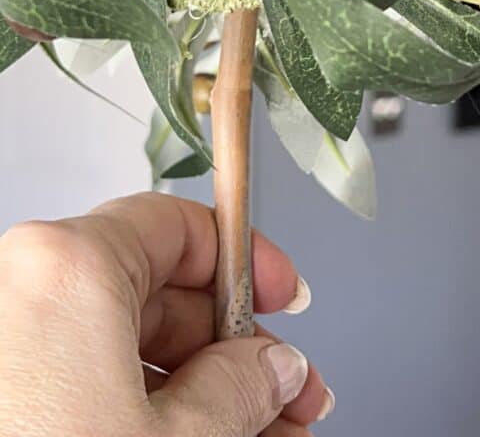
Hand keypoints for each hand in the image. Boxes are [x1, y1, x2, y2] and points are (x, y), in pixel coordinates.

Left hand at [0, 193, 332, 435]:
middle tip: (287, 393)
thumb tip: (271, 368)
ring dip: (202, 392)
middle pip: (156, 296)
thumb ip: (242, 384)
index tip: (282, 299)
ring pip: (125, 351)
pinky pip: (82, 385)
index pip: (177, 226)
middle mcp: (19, 293)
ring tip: (261, 436)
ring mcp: (3, 350)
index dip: (244, 263)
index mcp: (67, 268)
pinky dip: (145, 413)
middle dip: (233, 350)